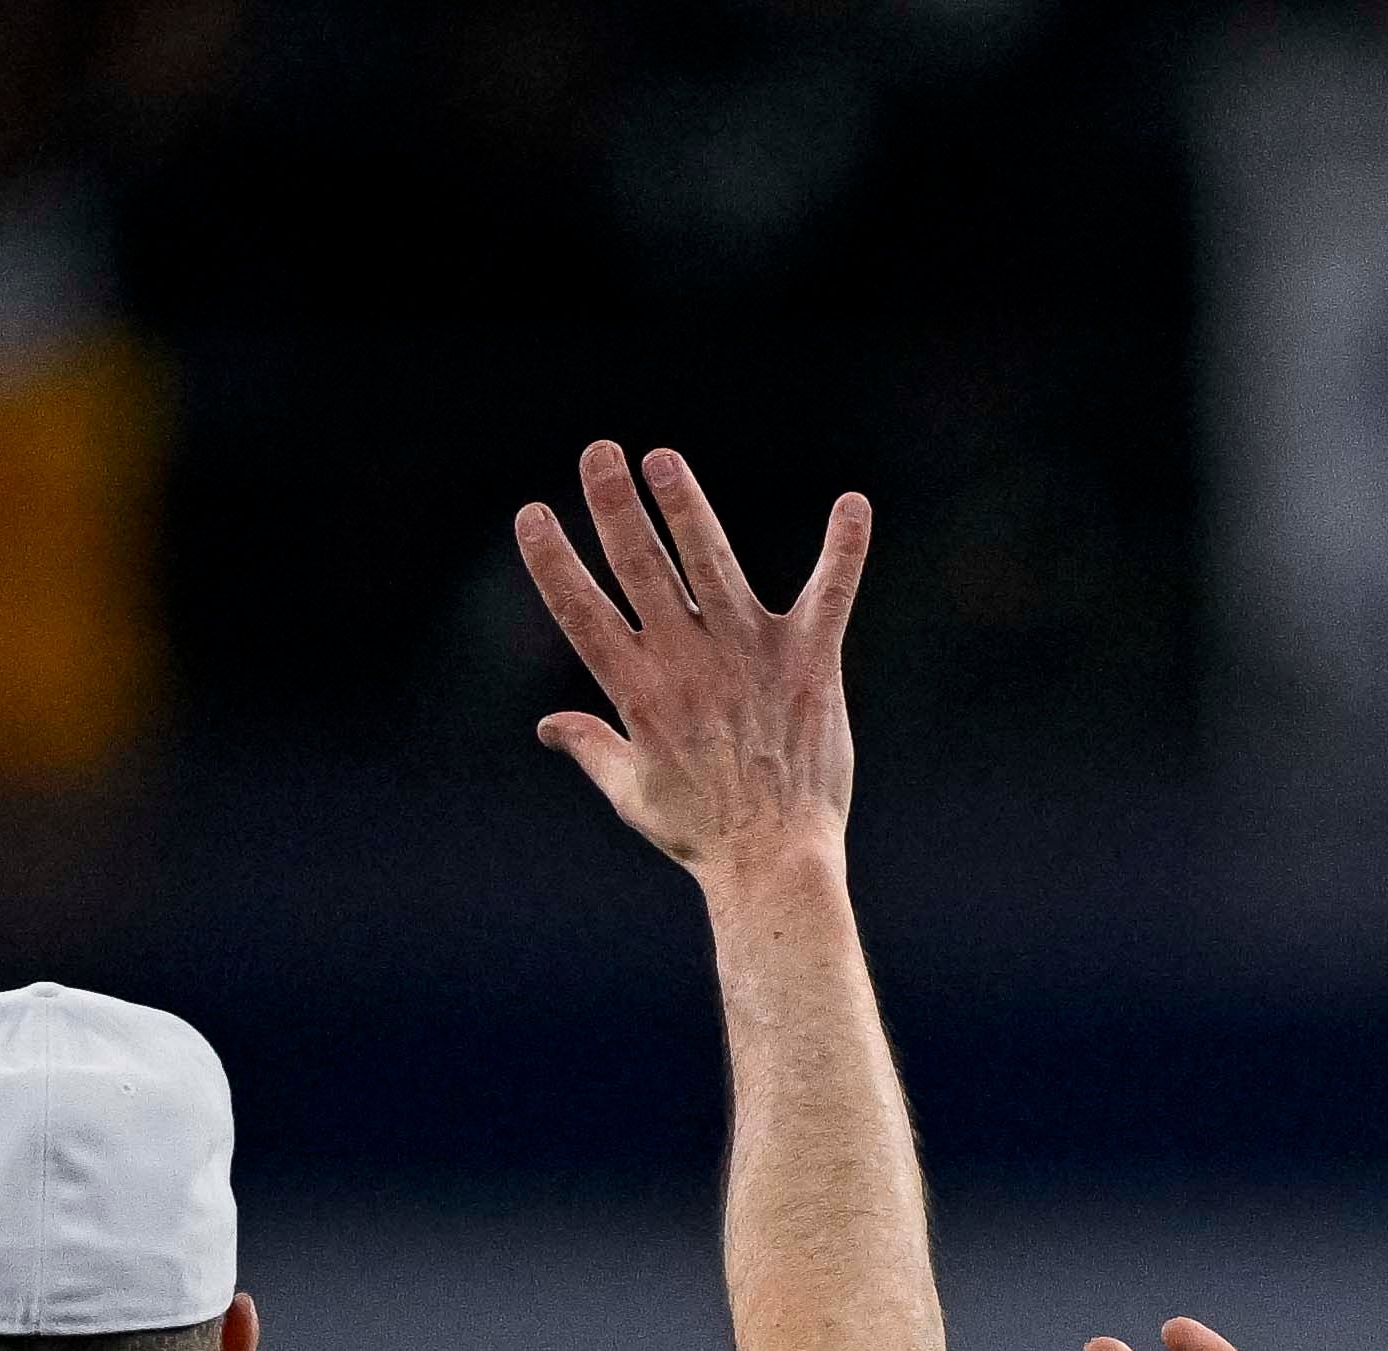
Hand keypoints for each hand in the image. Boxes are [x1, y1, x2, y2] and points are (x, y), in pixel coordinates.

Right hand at [517, 443, 867, 879]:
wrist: (774, 862)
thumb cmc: (701, 832)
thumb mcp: (632, 792)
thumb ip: (592, 747)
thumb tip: (548, 725)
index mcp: (638, 690)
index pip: (581, 611)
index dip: (553, 562)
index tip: (532, 514)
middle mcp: (688, 663)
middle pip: (641, 569)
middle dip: (615, 507)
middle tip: (599, 452)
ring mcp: (750, 657)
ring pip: (714, 566)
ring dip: (687, 508)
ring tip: (663, 461)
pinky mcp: (808, 664)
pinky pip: (829, 596)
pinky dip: (843, 550)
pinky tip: (855, 505)